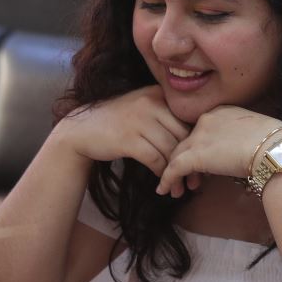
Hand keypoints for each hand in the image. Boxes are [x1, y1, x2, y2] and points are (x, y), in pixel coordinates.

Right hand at [55, 85, 190, 179]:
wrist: (79, 131)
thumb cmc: (115, 123)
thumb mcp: (141, 107)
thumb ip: (166, 115)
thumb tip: (199, 138)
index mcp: (157, 93)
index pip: (188, 120)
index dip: (197, 143)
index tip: (201, 162)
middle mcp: (150, 103)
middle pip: (183, 136)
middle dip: (191, 162)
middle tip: (196, 181)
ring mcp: (138, 120)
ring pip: (171, 150)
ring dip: (177, 173)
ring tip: (181, 188)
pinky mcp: (128, 139)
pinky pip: (155, 160)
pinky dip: (162, 173)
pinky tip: (162, 183)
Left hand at [156, 105, 281, 198]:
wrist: (277, 150)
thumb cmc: (277, 143)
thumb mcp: (257, 131)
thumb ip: (240, 136)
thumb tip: (239, 151)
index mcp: (221, 112)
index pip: (201, 131)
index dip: (200, 149)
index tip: (204, 165)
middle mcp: (206, 120)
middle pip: (186, 143)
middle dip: (185, 163)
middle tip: (188, 181)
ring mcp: (199, 137)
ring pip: (177, 155)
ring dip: (174, 174)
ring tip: (176, 190)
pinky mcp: (195, 155)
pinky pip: (174, 168)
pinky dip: (167, 179)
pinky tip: (165, 190)